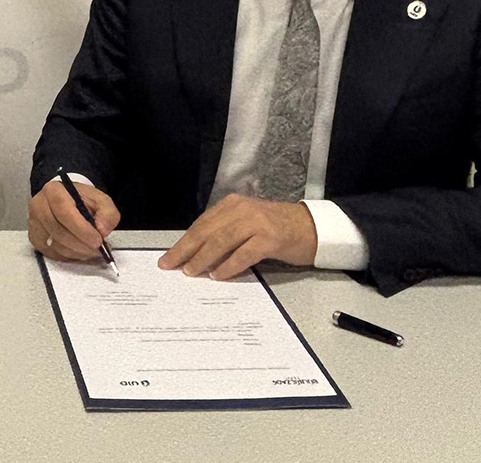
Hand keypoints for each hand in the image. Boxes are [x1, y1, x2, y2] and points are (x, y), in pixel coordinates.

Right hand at [27, 180, 118, 261]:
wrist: (66, 200)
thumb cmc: (81, 200)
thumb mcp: (100, 200)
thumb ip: (107, 213)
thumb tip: (102, 230)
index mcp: (53, 191)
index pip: (64, 212)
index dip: (82, 229)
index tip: (98, 240)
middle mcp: (39, 206)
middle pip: (58, 231)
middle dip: (81, 244)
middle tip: (98, 249)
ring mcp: (34, 223)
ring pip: (55, 245)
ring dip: (77, 252)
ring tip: (91, 250)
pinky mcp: (35, 238)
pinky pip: (52, 253)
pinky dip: (69, 256)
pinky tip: (79, 251)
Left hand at [158, 193, 316, 278]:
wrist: (312, 227)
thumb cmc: (277, 228)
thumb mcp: (246, 224)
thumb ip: (224, 233)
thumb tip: (196, 255)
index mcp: (232, 204)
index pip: (201, 224)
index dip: (183, 242)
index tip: (168, 257)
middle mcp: (242, 209)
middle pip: (207, 231)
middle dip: (186, 250)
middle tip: (170, 266)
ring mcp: (257, 222)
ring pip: (221, 241)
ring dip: (203, 258)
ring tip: (191, 272)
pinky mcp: (270, 238)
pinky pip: (244, 253)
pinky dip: (229, 265)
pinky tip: (218, 275)